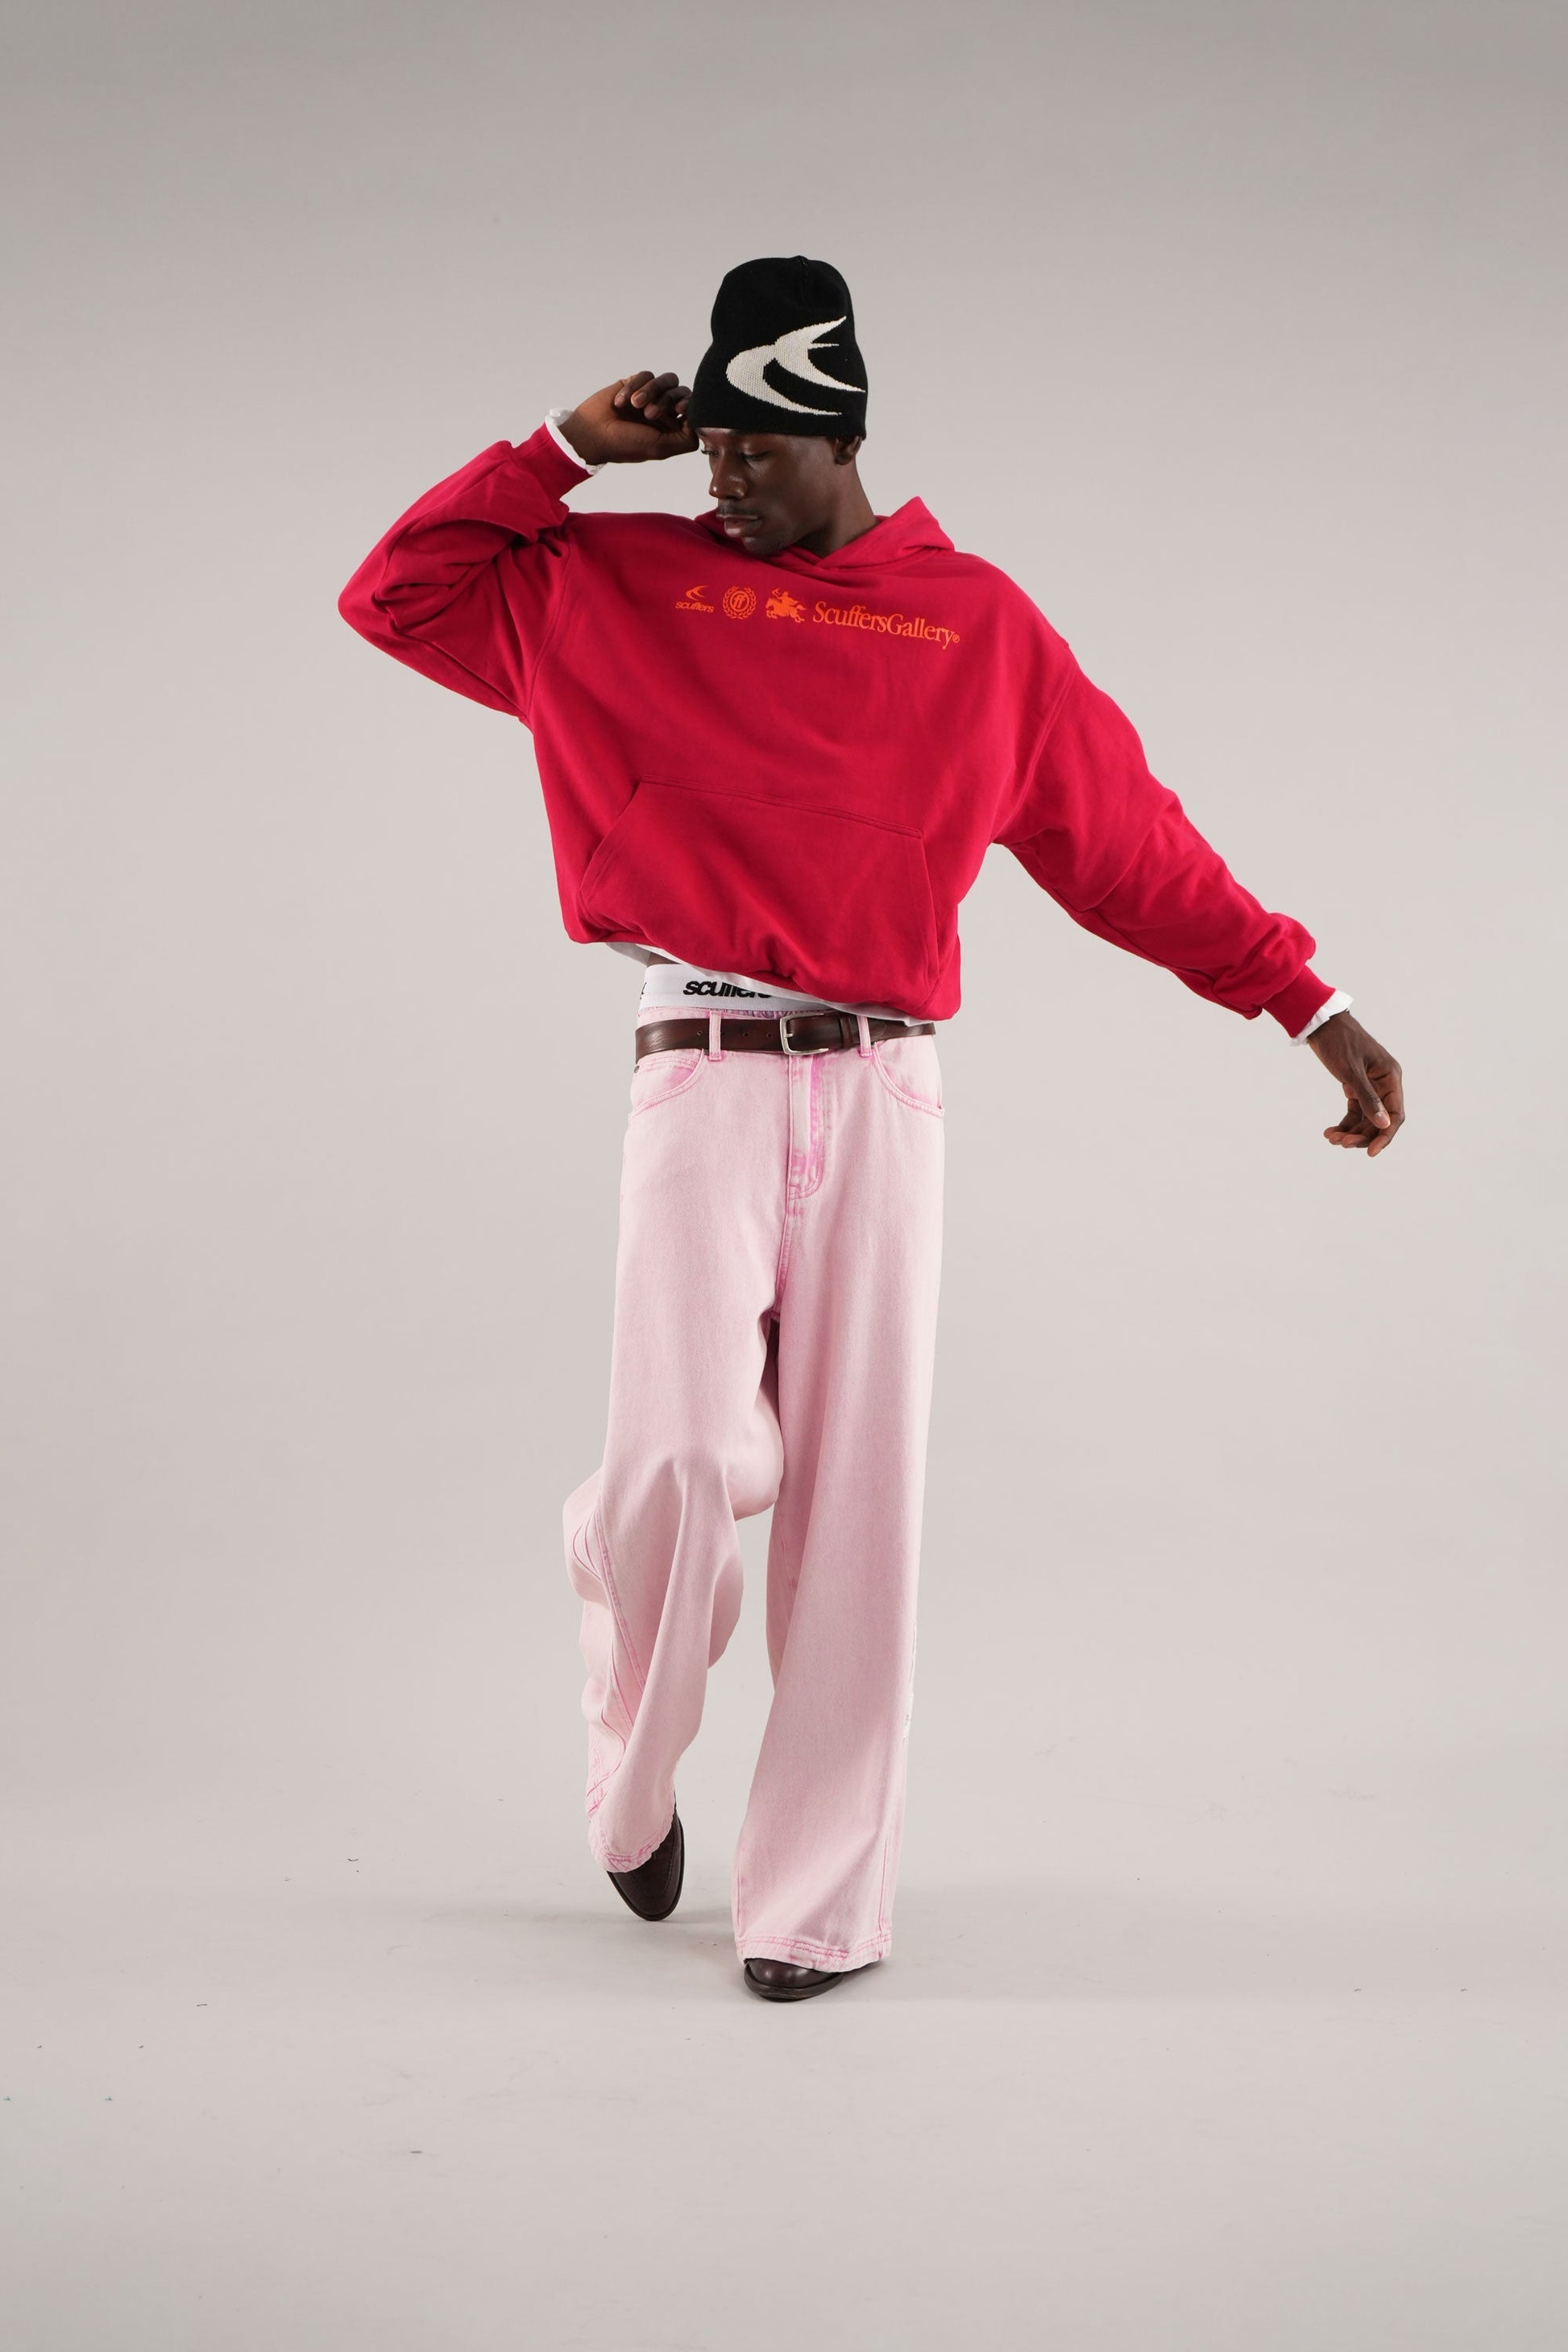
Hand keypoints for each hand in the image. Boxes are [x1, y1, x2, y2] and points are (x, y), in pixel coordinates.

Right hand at [556, 372, 695, 465]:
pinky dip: (634, 387)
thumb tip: (700, 424)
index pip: (693, 409)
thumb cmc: (624, 444)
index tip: (680, 410)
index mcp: (672, 428)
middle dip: (667, 399)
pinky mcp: (634, 383)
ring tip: (635, 405)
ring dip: (651, 390)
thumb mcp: (660, 449)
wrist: (591, 432)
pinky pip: (645, 375)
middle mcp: (664, 411)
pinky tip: (621, 402)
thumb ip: (685, 440)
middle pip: (682, 391)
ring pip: (666, 379)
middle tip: (649, 414)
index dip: (690, 406)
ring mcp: (650, 395)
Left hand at [1308, 1011, 1404, 1156]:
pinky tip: (1330, 1131)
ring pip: (1366, 1119)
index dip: (1385, 1136)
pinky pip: (1355, 1111)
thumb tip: (1383, 1125)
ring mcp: (1371, 1086)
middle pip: (1379, 1120)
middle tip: (1340, 1144)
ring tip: (1331, 1138)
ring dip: (1351, 1132)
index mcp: (1391, 1077)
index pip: (1395, 1115)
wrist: (1320, 1024)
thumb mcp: (1351, 1071)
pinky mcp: (1356, 1086)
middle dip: (1362, 1135)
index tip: (1370, 1152)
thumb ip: (1368, 1099)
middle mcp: (1384, 1083)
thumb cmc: (1338, 1042)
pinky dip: (1344, 1123)